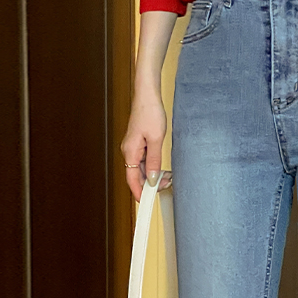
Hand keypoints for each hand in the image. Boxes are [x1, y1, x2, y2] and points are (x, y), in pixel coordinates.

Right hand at [121, 87, 171, 201]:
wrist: (148, 94)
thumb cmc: (150, 112)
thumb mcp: (155, 140)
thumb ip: (154, 161)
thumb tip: (152, 179)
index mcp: (130, 152)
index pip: (132, 180)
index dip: (139, 193)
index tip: (147, 203)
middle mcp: (129, 152)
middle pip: (137, 176)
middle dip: (151, 185)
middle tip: (167, 186)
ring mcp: (134, 148)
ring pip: (142, 170)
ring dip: (154, 176)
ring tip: (169, 178)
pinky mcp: (139, 144)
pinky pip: (145, 161)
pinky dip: (154, 168)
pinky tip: (163, 169)